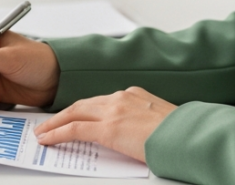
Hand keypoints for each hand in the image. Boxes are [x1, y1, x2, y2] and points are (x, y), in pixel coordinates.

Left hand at [33, 87, 176, 162]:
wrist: (190, 136)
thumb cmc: (183, 134)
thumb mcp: (160, 123)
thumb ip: (142, 123)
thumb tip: (135, 136)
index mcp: (134, 95)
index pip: (101, 102)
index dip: (83, 109)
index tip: (73, 115)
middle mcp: (121, 98)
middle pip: (83, 104)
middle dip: (63, 114)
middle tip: (49, 122)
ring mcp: (113, 111)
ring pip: (74, 113)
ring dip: (55, 123)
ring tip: (43, 131)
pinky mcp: (108, 128)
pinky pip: (74, 129)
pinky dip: (57, 133)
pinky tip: (48, 139)